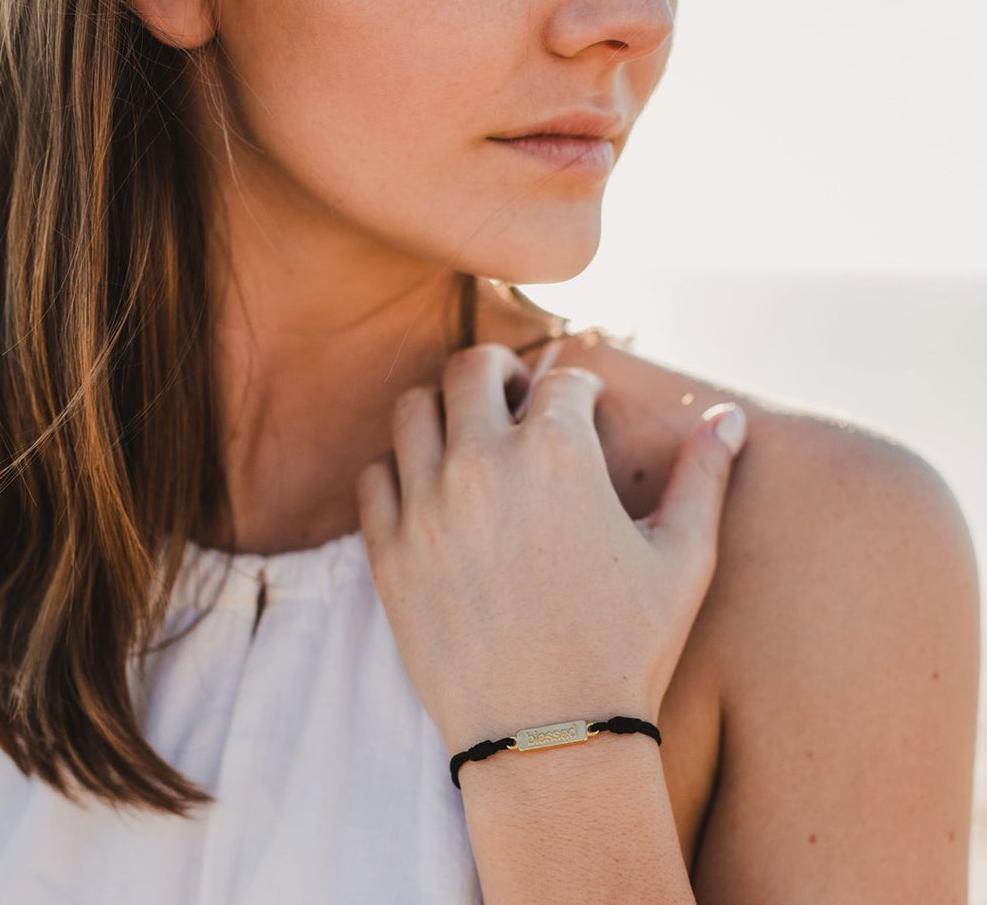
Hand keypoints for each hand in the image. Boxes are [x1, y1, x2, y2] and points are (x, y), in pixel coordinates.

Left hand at [355, 343, 746, 757]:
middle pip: (470, 367)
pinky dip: (398, 469)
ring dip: (443, 409)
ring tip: (468, 436)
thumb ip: (704, 476)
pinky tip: (428, 490)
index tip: (583, 405)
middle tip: (514, 394)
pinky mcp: (388, 551)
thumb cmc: (627, 647)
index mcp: (559, 454)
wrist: (551, 736)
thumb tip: (729, 416)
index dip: (579, 387)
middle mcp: (483, 463)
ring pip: (412, 409)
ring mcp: (426, 505)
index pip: (561, 380)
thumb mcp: (684, 558)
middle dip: (498, 370)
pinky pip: (375, 475)